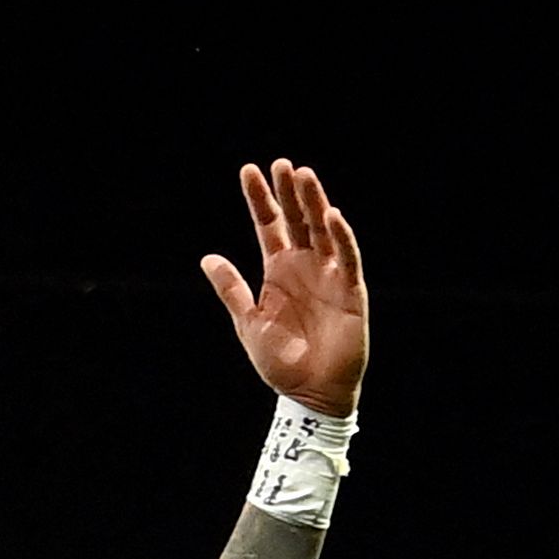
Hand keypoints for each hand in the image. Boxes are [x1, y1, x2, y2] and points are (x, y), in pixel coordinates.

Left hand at [201, 160, 367, 415]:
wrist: (310, 393)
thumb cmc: (281, 362)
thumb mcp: (249, 322)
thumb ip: (232, 289)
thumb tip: (207, 258)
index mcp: (278, 270)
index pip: (269, 225)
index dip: (260, 199)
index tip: (248, 171)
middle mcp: (305, 266)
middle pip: (296, 220)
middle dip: (289, 192)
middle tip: (281, 165)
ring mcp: (329, 276)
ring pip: (322, 231)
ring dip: (314, 203)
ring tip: (304, 175)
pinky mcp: (351, 292)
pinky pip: (347, 259)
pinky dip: (341, 238)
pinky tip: (331, 216)